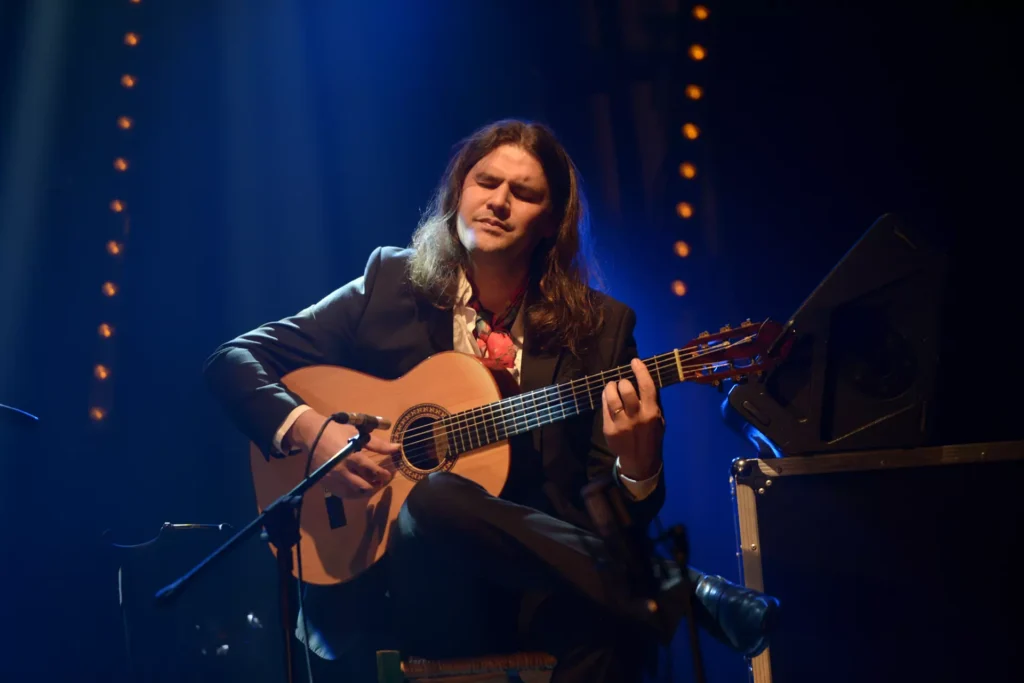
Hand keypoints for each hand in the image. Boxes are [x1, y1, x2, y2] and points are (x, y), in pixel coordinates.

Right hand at [288, 409, 399, 497]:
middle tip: (380, 481)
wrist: (311, 434)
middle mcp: (342, 471)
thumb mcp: (358, 434)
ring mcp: (332, 479)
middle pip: (364, 486)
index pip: (372, 471)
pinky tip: (357, 487)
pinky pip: (342, 494)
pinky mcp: (325, 483)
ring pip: (353, 493)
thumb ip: (378, 444)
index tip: (388, 474)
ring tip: (371, 485)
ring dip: (365, 491)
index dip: (382, 474)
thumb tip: (397, 448)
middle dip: (375, 485)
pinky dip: (352, 493)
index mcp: (351, 457)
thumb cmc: (337, 431)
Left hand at [602, 358, 664, 479]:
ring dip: (610, 387)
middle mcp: (636, 417)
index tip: (634, 361)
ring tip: (612, 387)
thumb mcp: (658, 420)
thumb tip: (643, 381)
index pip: (646, 386)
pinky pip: (605, 408)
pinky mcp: (609, 429)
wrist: (640, 461)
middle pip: (626, 389)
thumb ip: (652, 403)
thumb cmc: (650, 436)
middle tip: (622, 383)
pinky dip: (605, 399)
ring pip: (612, 397)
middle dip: (622, 381)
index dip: (640, 370)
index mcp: (652, 412)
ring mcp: (621, 423)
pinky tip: (608, 397)